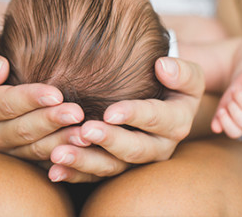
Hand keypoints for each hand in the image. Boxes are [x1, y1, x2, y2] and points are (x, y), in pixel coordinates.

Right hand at [0, 50, 84, 156]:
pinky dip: (64, 155)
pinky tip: (84, 148)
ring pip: (36, 149)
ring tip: (85, 134)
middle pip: (23, 130)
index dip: (31, 99)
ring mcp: (7, 149)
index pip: (6, 104)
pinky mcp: (23, 157)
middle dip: (51, 122)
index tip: (56, 94)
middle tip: (77, 114)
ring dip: (61, 142)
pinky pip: (45, 160)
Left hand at [46, 57, 204, 182]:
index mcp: (176, 123)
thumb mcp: (187, 75)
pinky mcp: (117, 166)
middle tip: (85, 130)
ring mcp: (136, 160)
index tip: (110, 112)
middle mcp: (159, 147)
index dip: (134, 115)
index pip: (157, 119)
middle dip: (109, 141)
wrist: (163, 99)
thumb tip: (163, 66)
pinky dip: (74, 173)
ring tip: (60, 154)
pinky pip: (96, 175)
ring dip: (85, 162)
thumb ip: (181, 71)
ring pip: (112, 167)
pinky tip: (55, 170)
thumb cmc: (172, 81)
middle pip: (135, 149)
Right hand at [211, 67, 241, 137]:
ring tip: (237, 90)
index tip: (221, 111)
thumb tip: (215, 129)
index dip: (226, 123)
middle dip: (234, 109)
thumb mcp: (223, 105)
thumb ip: (218, 118)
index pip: (235, 133)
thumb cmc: (234, 95)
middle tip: (230, 98)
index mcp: (241, 124)